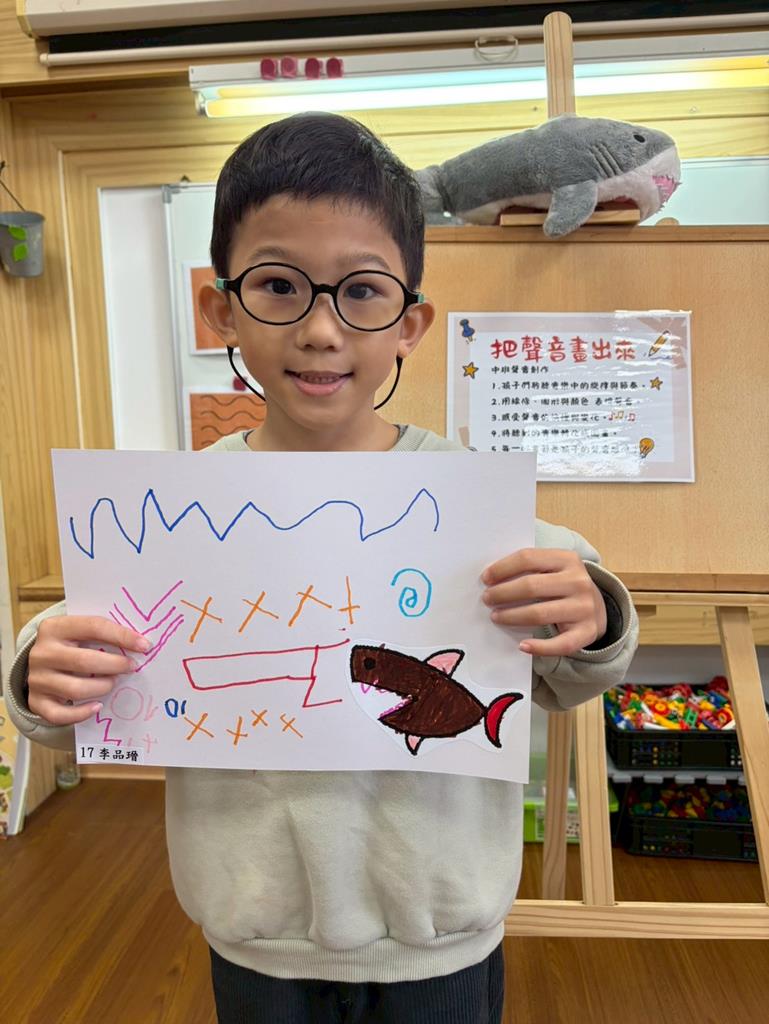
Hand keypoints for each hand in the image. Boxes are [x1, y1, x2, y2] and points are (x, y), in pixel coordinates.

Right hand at [27, 616, 150, 725]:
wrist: (40, 664)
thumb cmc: (71, 646)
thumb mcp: (80, 633)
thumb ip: (103, 634)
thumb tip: (140, 643)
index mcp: (54, 627)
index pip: (93, 627)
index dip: (122, 636)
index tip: (145, 646)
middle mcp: (42, 653)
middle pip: (84, 661)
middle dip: (115, 665)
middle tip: (132, 667)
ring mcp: (37, 679)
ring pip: (75, 689)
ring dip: (102, 687)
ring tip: (113, 683)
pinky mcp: (35, 702)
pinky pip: (60, 714)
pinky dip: (82, 713)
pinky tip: (97, 706)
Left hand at [481, 548, 606, 656]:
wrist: (598, 607)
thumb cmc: (563, 585)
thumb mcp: (553, 568)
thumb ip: (529, 567)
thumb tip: (491, 577)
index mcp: (568, 559)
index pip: (528, 558)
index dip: (502, 568)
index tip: (486, 578)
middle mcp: (579, 582)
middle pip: (531, 586)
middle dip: (502, 593)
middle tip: (487, 599)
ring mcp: (585, 608)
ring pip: (539, 614)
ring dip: (512, 617)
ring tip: (496, 617)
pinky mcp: (587, 632)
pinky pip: (560, 644)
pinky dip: (539, 647)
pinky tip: (522, 646)